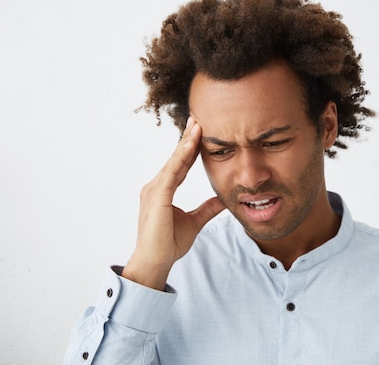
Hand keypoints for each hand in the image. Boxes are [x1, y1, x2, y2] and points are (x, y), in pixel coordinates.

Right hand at [122, 117, 224, 289]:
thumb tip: (224, 199)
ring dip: (186, 142)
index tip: (200, 131)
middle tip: (199, 117)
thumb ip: (208, 209)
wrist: (155, 262)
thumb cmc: (168, 244)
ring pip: (174, 161)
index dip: (190, 148)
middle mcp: (156, 186)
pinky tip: (191, 144)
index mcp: (163, 190)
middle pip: (176, 158)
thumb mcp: (195, 222)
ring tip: (198, 124)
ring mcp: (154, 190)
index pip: (180, 164)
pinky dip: (182, 157)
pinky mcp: (157, 196)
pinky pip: (172, 172)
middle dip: (188, 138)